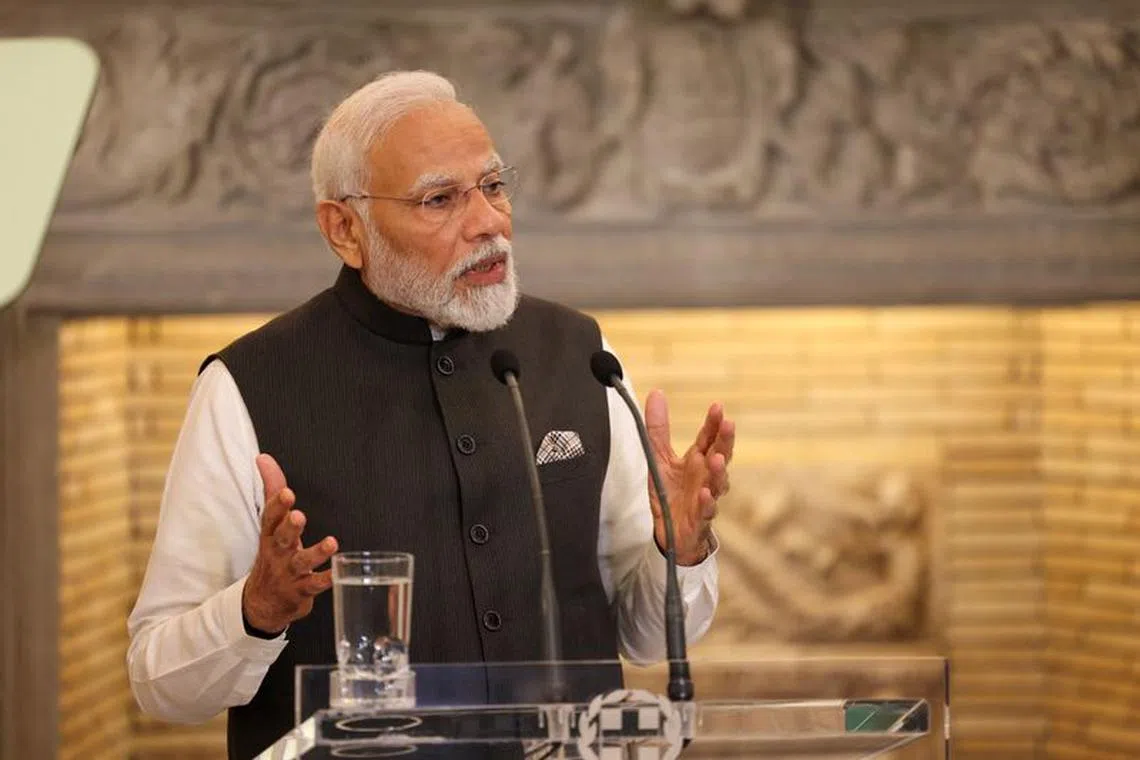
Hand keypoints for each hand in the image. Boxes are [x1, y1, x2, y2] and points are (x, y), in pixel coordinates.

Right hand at [242, 453, 338, 633]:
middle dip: (290, 527)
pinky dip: (326, 580)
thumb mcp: (271, 524)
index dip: (277, 506)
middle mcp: (277, 553)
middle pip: (281, 539)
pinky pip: (314, 586)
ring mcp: (289, 574)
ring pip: (301, 562)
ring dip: (315, 553)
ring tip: (331, 543)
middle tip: (299, 516)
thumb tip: (264, 458)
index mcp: (270, 535)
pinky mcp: (301, 591)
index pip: (270, 518)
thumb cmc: (273, 554)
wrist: (262, 602)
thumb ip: (272, 490)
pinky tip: (338, 573)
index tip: (287, 492)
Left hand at [644, 389, 734, 565]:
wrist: (670, 532)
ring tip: (718, 459)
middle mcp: (706, 476)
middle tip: (728, 425)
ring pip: (717, 483)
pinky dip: (707, 503)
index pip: (709, 438)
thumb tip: (657, 392)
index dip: (714, 423)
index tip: (717, 407)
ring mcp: (706, 497)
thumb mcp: (659, 457)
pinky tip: (705, 494)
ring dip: (719, 472)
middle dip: (725, 441)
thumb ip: (658, 428)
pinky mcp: (699, 519)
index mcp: (698, 460)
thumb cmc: (671, 493)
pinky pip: (706, 510)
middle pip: (720, 455)